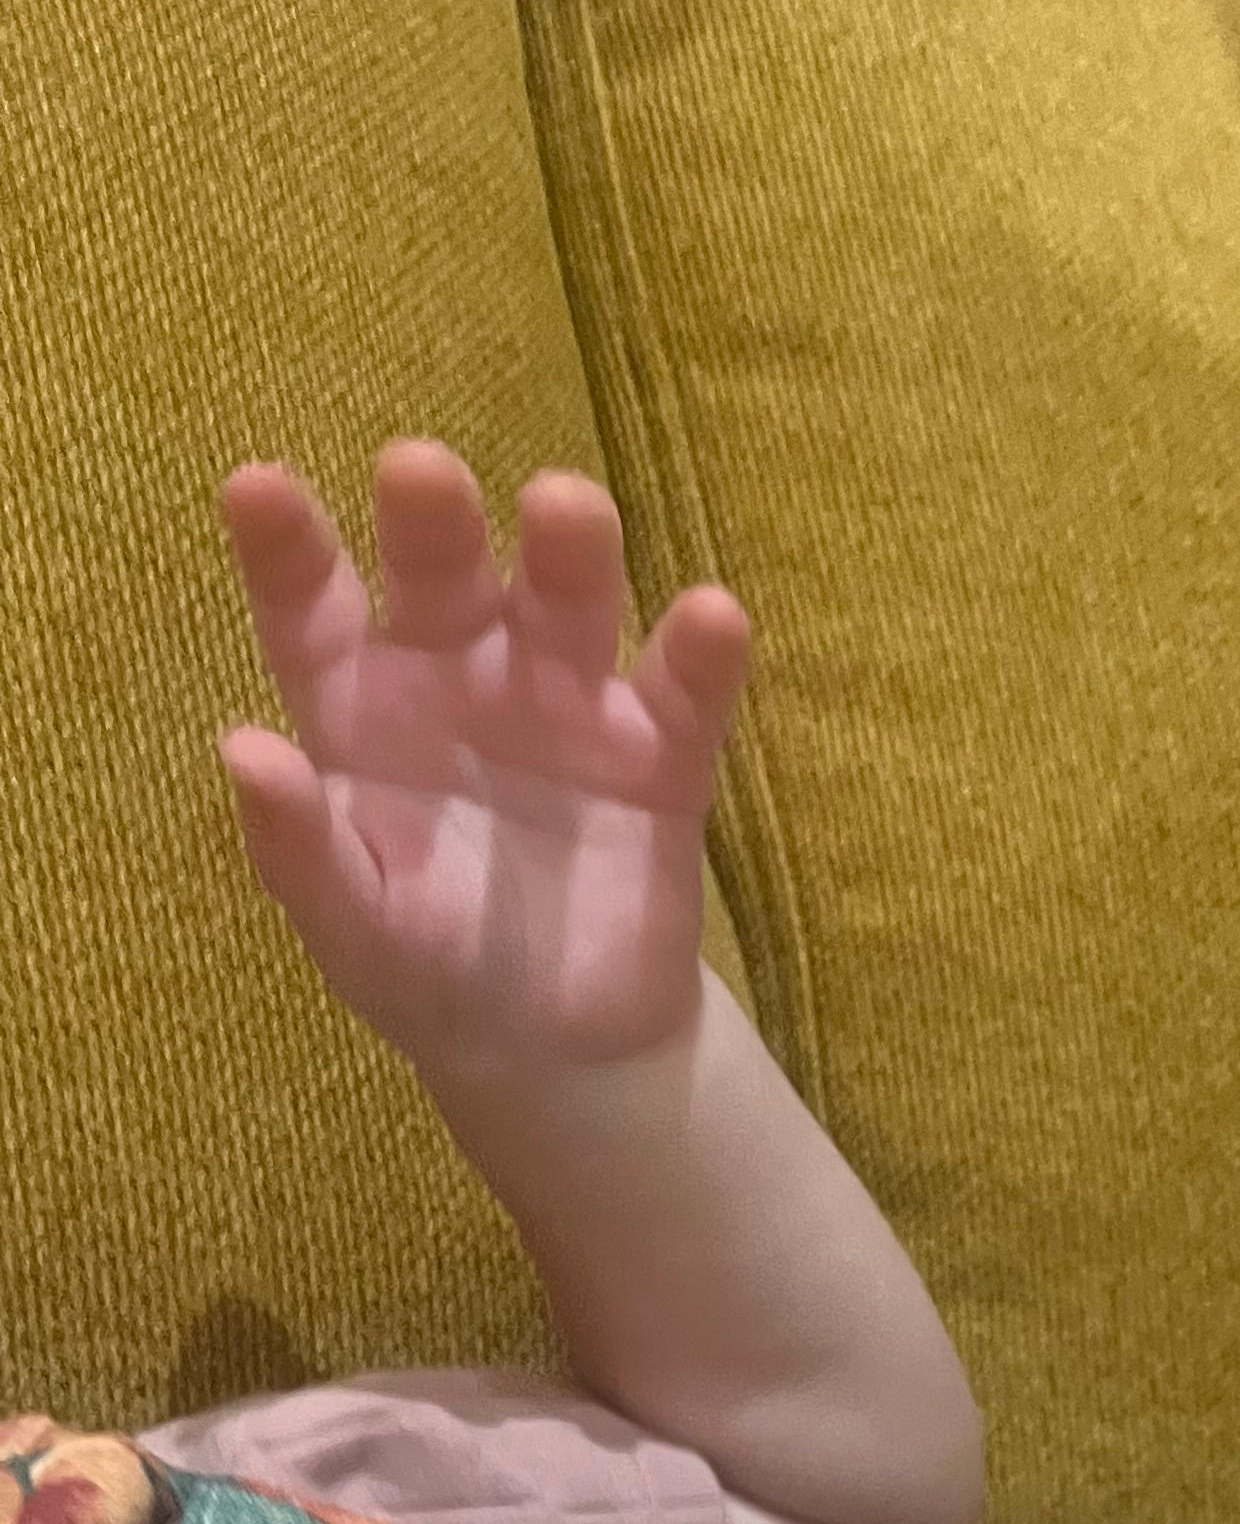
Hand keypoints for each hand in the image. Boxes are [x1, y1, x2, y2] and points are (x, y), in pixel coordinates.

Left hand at [215, 442, 750, 1075]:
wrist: (557, 1051)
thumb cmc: (429, 971)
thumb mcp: (352, 930)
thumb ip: (298, 850)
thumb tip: (242, 750)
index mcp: (360, 704)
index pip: (312, 610)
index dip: (287, 551)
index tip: (256, 489)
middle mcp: (460, 675)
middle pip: (444, 575)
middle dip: (435, 522)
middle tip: (421, 471)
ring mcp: (563, 706)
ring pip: (566, 605)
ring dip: (568, 552)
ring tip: (565, 507)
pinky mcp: (659, 759)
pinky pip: (681, 697)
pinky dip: (701, 656)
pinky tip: (712, 618)